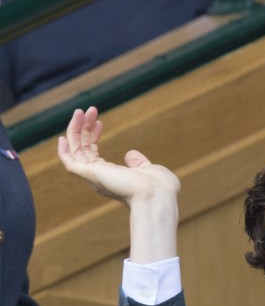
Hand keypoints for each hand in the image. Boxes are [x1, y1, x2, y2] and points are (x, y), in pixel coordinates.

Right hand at [58, 106, 179, 262]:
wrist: (158, 195)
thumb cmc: (160, 188)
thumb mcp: (150, 169)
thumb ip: (138, 163)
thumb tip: (130, 154)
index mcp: (112, 177)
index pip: (94, 154)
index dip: (93, 136)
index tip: (100, 122)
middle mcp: (101, 178)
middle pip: (83, 149)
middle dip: (84, 128)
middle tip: (90, 110)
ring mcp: (95, 177)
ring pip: (76, 151)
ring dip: (76, 130)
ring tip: (80, 111)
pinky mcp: (90, 175)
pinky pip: (70, 163)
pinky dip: (64, 151)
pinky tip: (63, 137)